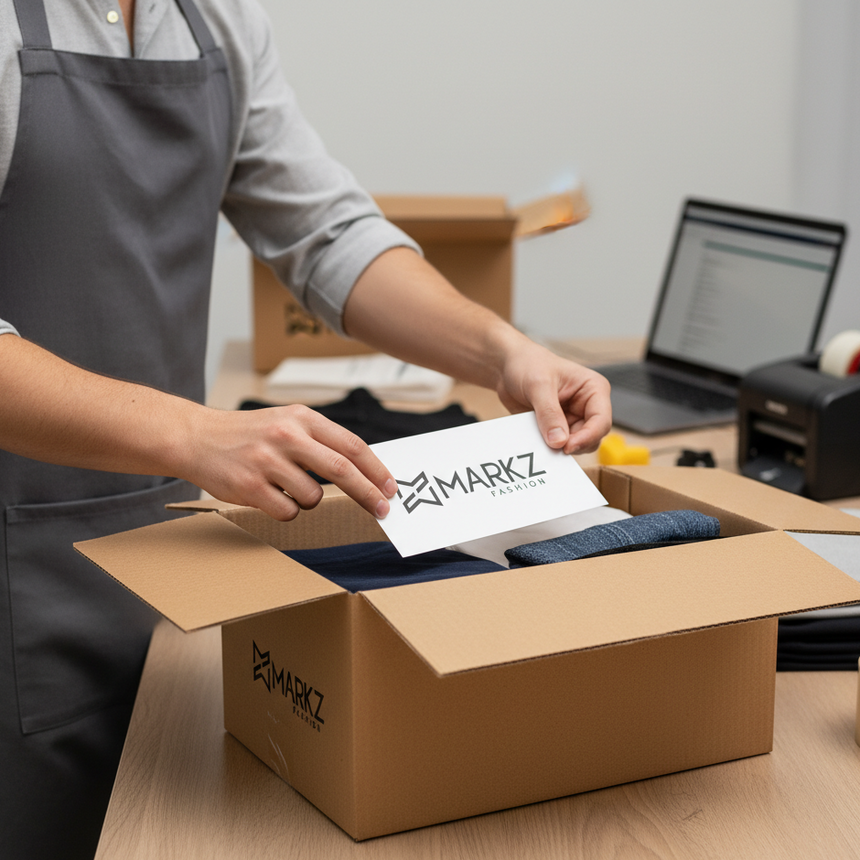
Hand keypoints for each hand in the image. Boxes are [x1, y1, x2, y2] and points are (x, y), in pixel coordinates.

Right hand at [180, 403, 397, 521]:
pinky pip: (287, 511)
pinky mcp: (250, 486)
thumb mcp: (288, 421)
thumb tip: (365, 469)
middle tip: (383, 509)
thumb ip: (322, 440)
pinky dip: (286, 510)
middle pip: (342, 470)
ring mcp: (267, 461)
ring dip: (309, 500)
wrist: (197, 437)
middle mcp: (287, 436)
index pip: (351, 445)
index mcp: (302, 417)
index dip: (376, 469)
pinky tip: (269, 495)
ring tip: (286, 485)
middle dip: (368, 493)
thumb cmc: (250, 434)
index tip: (390, 487)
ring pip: (313, 497)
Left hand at [495, 339, 611, 454]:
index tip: (567, 447)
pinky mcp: (558, 428)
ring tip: (540, 438)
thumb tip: (559, 442)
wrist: (508, 366)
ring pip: (576, 445)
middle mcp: (587, 406)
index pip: (602, 421)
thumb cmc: (528, 364)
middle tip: (551, 447)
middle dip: (573, 444)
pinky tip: (535, 440)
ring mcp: (573, 418)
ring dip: (559, 447)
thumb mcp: (538, 385)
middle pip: (592, 437)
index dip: (588, 437)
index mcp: (594, 389)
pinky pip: (558, 445)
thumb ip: (549, 413)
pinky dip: (548, 447)